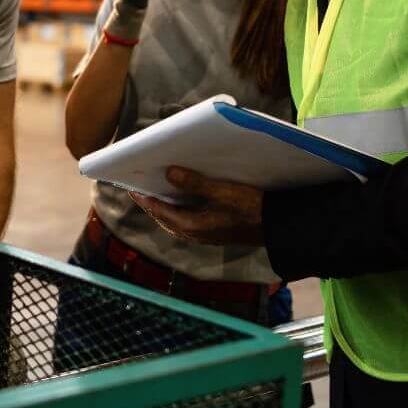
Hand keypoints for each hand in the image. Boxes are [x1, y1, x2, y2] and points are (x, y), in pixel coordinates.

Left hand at [129, 167, 266, 246]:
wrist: (277, 226)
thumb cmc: (250, 208)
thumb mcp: (221, 192)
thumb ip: (194, 183)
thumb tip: (169, 173)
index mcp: (192, 226)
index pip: (160, 211)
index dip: (144, 199)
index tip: (131, 187)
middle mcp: (194, 233)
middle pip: (165, 218)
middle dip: (151, 204)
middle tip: (139, 188)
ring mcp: (204, 235)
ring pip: (176, 221)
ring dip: (165, 208)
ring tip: (157, 192)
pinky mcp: (213, 232)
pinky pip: (188, 221)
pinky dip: (179, 210)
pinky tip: (182, 199)